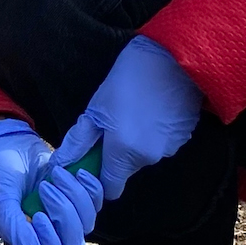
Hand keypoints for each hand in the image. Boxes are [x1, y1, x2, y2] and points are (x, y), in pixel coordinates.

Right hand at [0, 118, 102, 244]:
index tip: (38, 216)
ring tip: (54, 174)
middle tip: (45, 187)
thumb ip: (13, 227)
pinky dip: (89, 187)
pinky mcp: (77, 200)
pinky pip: (96, 203)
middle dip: (63, 215)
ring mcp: (64, 219)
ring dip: (74, 196)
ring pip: (86, 224)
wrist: (5, 143)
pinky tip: (75, 171)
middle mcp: (47, 238)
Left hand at [55, 36, 202, 201]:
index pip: (110, 189)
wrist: (171, 56)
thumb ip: (78, 142)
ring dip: (137, 142)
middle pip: (127, 169)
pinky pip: (163, 143)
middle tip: (113, 124)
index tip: (95, 159)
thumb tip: (60, 164)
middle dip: (117, 153)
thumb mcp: (95, 109)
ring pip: (145, 155)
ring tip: (135, 111)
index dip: (100, 178)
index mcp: (124, 153)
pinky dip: (155, 133)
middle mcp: (149, 158)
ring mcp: (171, 148)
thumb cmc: (128, 78)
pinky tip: (153, 109)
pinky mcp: (185, 136)